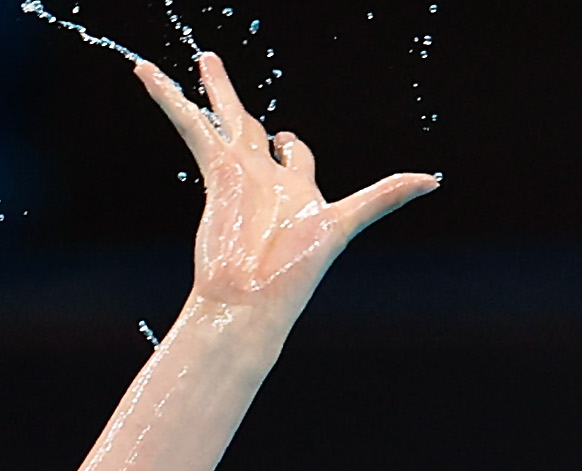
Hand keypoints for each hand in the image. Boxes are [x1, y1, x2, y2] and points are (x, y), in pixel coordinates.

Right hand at [137, 50, 437, 325]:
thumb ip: (385, 195)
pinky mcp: (212, 172)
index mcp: (294, 191)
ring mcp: (235, 174)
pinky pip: (190, 125)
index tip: (285, 137)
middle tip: (211, 66)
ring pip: (218, 118)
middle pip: (247, 124)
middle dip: (230, 95)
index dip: (291, 144)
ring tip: (197, 59)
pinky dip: (168, 99)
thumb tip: (433, 180)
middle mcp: (262, 179)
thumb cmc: (296, 271)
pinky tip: (148, 74)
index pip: (295, 155)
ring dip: (208, 87)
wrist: (249, 301)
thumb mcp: (346, 223)